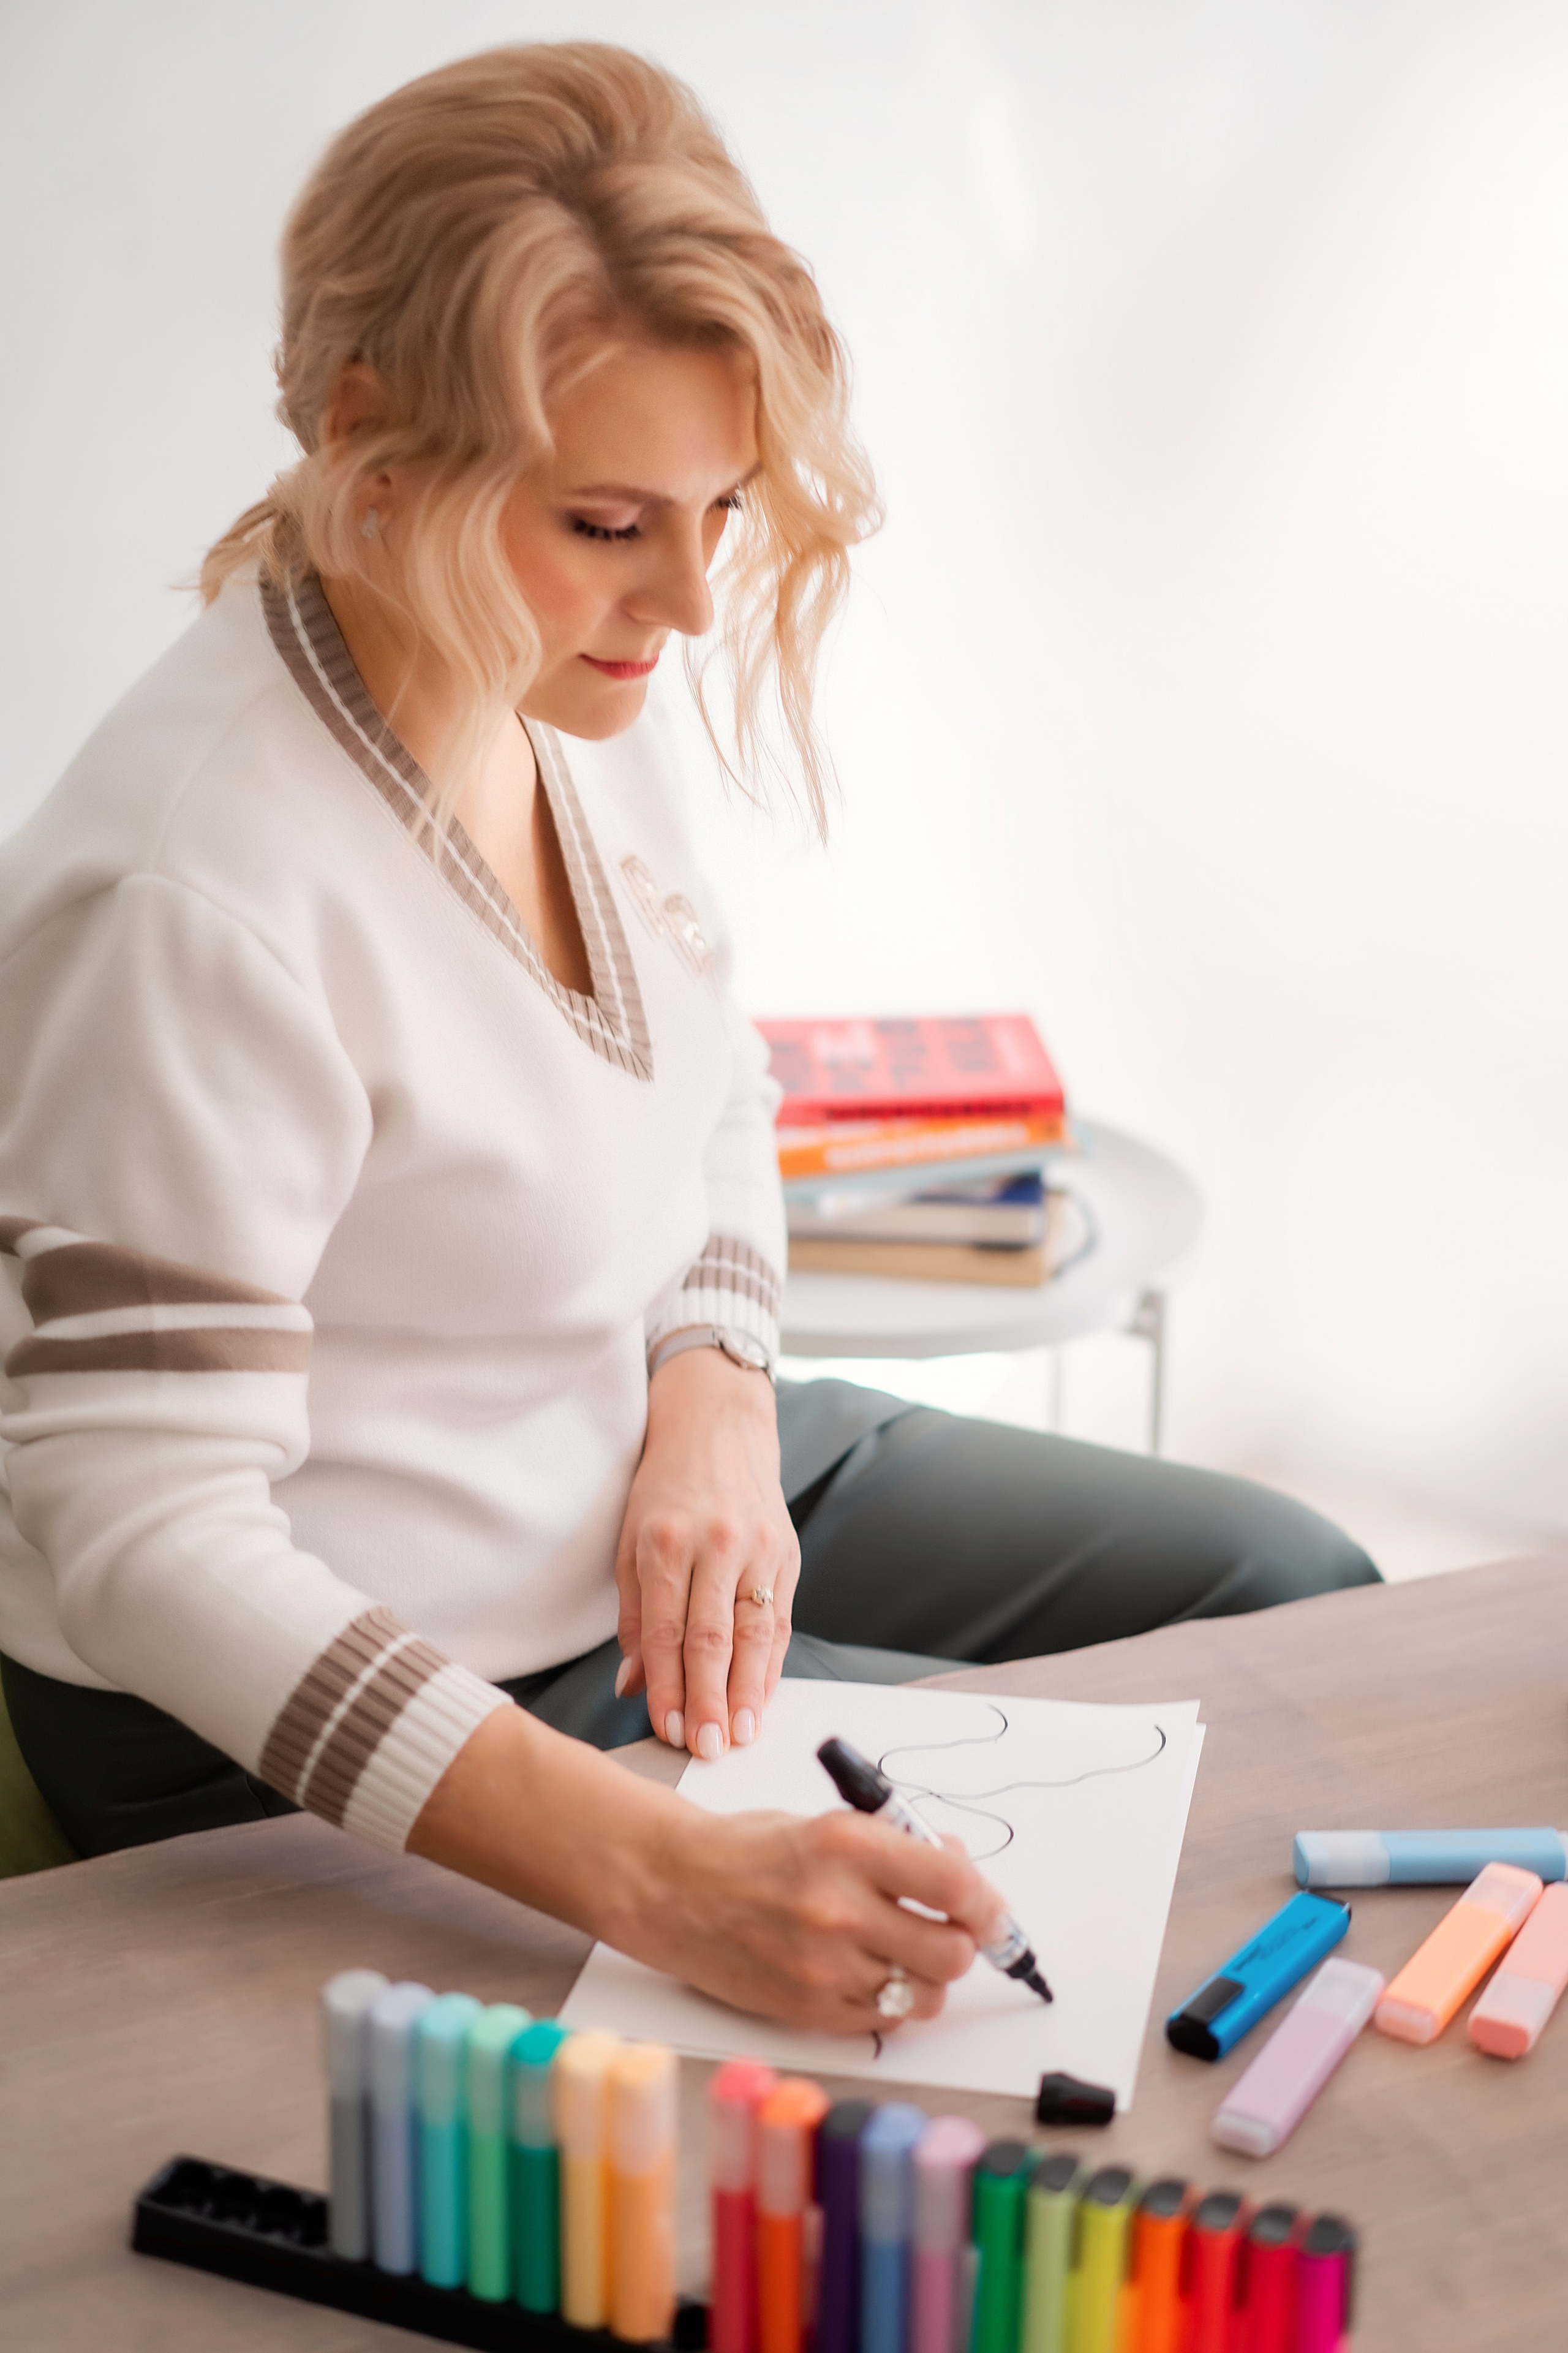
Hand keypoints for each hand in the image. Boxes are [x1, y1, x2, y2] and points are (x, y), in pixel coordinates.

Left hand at [614, 1341, 798, 1758]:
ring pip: (754, 1633)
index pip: (664, 1630)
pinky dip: (772, 1663)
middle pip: (711, 1637)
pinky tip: (764, 1698)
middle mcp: (715, 1543)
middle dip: (709, 1700)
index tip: (668, 1730)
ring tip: (742, 1736)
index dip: (666, 1687)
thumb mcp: (629, 1539)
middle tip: (708, 1749)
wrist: (719, 1423)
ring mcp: (756, 1546)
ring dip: (748, 1692)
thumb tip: (632, 1684)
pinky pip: (780, 1618)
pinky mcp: (786, 1551)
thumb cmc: (664, 1487)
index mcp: (664, 1541)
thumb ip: (633, 1615)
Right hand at [644, 1808, 1007, 2031]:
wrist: (672, 1887)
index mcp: (847, 1846)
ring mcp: (821, 1967)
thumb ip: (896, 1851)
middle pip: (952, 1952)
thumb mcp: (828, 1825)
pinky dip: (892, 2000)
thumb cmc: (751, 1850)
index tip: (988, 1907)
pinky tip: (870, 1973)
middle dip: (962, 1942)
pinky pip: (884, 2020)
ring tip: (904, 1952)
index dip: (987, 1901)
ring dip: (929, 1977)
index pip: (955, 1886)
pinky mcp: (807, 2011)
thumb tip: (961, 1877)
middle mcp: (838, 1909)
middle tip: (949, 1930)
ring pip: (926, 1996)